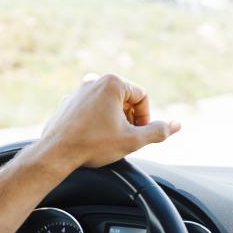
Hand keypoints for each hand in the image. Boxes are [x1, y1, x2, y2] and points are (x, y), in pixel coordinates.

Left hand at [38, 74, 180, 168]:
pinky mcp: (69, 101)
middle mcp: (95, 80)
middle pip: (126, 99)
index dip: (145, 118)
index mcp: (112, 82)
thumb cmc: (92, 144)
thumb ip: (158, 131)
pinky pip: (93, 108)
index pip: (142, 97)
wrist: (56, 153)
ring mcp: (79, 90)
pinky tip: (94, 137)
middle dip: (130, 118)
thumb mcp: (132, 139)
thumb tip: (177, 125)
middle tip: (124, 138)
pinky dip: (98, 120)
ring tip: (109, 138)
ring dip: (115, 120)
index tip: (138, 134)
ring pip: (109, 104)